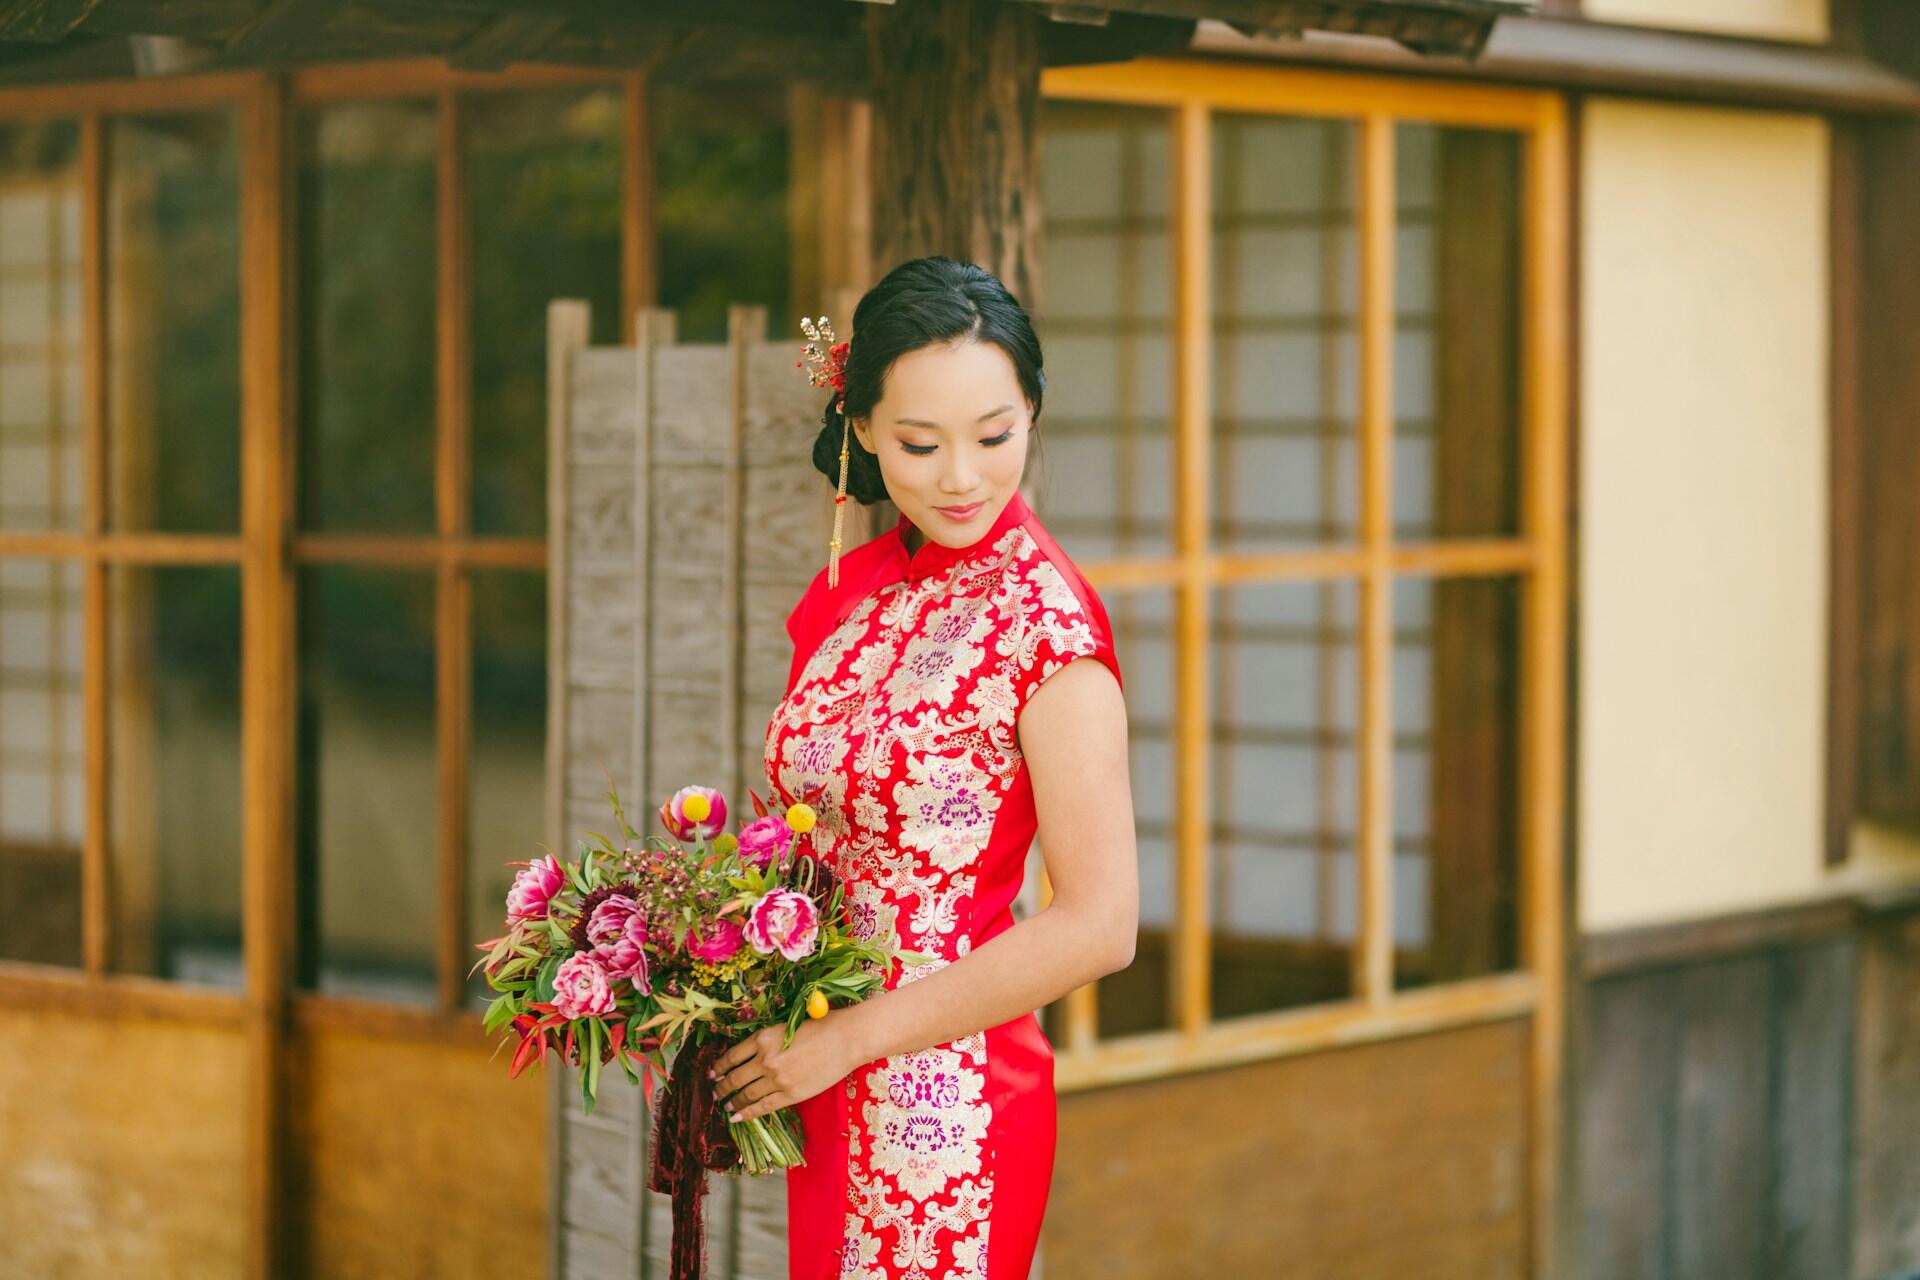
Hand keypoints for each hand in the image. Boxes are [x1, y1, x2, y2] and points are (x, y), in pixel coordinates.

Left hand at [708, 1017, 860, 1123]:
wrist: (845, 1039)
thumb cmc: (819, 1027)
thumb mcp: (784, 1028)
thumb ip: (765, 1042)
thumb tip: (748, 1057)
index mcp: (762, 1038)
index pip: (732, 1057)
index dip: (719, 1067)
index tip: (713, 1073)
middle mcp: (764, 1059)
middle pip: (735, 1078)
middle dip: (722, 1087)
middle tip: (715, 1092)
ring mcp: (776, 1079)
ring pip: (746, 1095)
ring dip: (732, 1102)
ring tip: (726, 1107)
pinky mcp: (790, 1094)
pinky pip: (762, 1107)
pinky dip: (747, 1114)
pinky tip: (737, 1118)